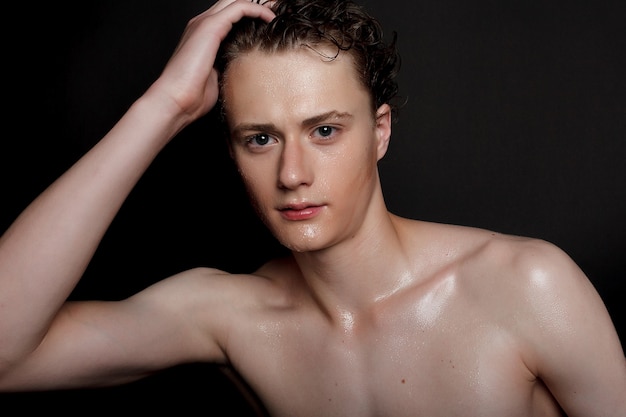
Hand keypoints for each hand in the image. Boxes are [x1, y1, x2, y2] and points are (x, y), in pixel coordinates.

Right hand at [149, 0, 274, 122]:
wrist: (176, 100)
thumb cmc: (193, 96)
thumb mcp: (217, 77)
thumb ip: (227, 66)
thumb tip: (242, 68)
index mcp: (203, 36)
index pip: (229, 15)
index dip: (250, 13)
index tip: (271, 20)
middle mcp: (202, 24)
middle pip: (232, 2)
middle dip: (256, 3)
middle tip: (277, 7)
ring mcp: (205, 23)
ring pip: (235, 0)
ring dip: (259, 3)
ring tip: (277, 8)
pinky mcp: (210, 27)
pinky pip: (239, 7)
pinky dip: (257, 9)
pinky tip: (270, 18)